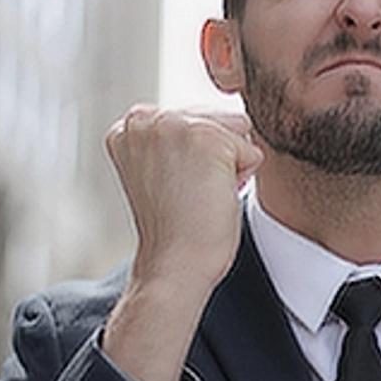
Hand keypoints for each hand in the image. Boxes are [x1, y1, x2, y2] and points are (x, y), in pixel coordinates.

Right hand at [101, 107, 262, 380]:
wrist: (173, 265)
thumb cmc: (176, 227)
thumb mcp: (164, 168)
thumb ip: (177, 138)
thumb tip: (232, 115)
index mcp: (128, 125)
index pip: (193, 118)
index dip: (196, 157)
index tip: (173, 187)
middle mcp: (144, 118)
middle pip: (216, 117)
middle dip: (215, 157)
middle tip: (187, 194)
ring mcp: (173, 124)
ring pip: (236, 129)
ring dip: (229, 165)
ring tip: (199, 194)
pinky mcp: (206, 138)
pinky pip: (252, 151)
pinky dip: (242, 178)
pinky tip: (212, 198)